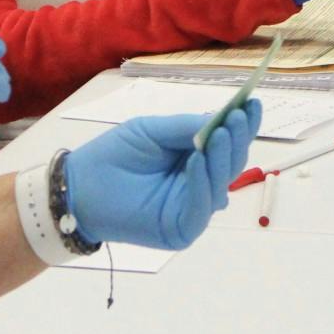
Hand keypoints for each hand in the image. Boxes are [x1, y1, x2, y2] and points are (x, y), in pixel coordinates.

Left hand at [62, 101, 257, 249]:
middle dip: (236, 139)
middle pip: (230, 163)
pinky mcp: (182, 229)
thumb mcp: (153, 131)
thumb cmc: (115, 155)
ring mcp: (193, 208)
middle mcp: (201, 184)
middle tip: (238, 117)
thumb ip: (187, 127)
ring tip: (220, 133)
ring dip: (222, 158)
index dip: (242, 125)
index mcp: (197, 159)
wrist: (81, 186)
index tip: (252, 104)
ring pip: (220, 184)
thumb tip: (224, 119)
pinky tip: (198, 160)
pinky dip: (202, 183)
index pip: (227, 143)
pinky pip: (200, 207)